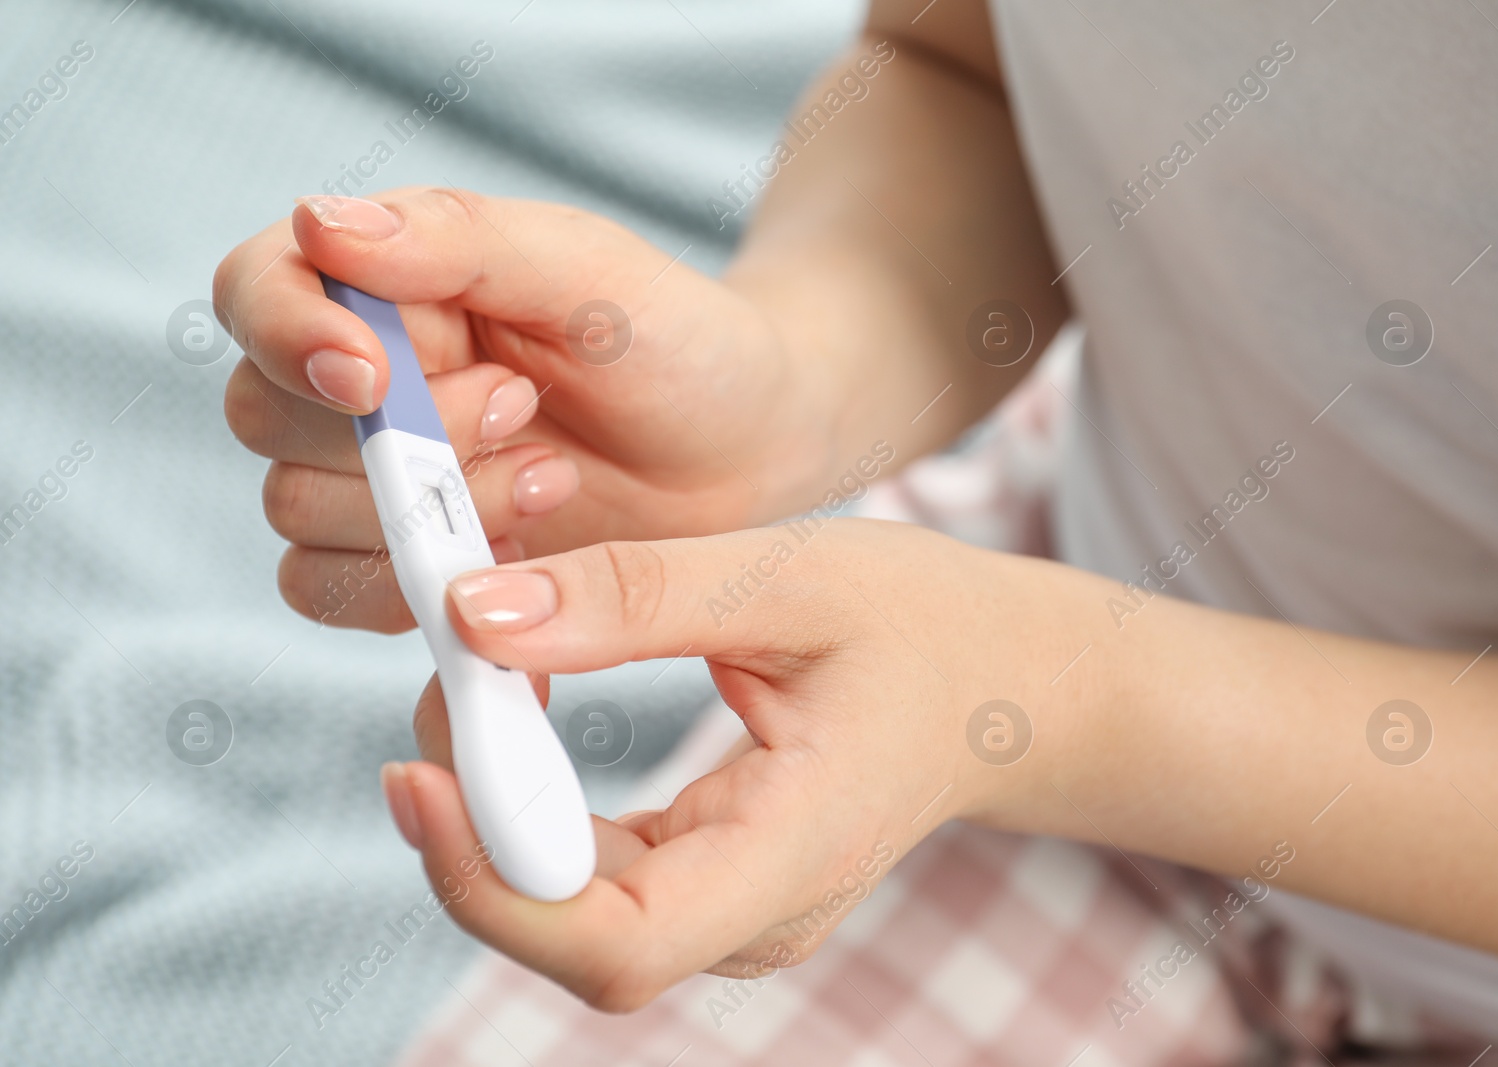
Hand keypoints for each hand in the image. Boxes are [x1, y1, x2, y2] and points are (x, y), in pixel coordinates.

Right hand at [215, 188, 829, 632]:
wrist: (749, 452)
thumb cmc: (678, 341)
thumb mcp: (589, 270)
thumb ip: (461, 239)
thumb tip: (321, 222)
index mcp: (387, 285)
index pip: (258, 292)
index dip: (287, 337)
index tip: (372, 378)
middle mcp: (367, 384)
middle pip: (270, 423)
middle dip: (397, 438)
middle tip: (523, 412)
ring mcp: (388, 482)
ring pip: (303, 524)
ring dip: (424, 515)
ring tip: (551, 479)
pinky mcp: (421, 565)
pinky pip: (350, 600)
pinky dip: (423, 599)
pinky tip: (525, 566)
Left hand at [381, 518, 1121, 1007]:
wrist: (1002, 683)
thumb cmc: (923, 626)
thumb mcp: (790, 579)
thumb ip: (635, 596)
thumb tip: (475, 615)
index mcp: (797, 853)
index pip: (620, 943)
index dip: (494, 884)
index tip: (416, 773)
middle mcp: (758, 916)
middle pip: (571, 936)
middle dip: (472, 824)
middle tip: (445, 681)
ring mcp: (734, 915)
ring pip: (566, 913)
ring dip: (491, 807)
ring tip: (485, 674)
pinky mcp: (710, 886)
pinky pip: (590, 875)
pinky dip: (531, 799)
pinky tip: (524, 706)